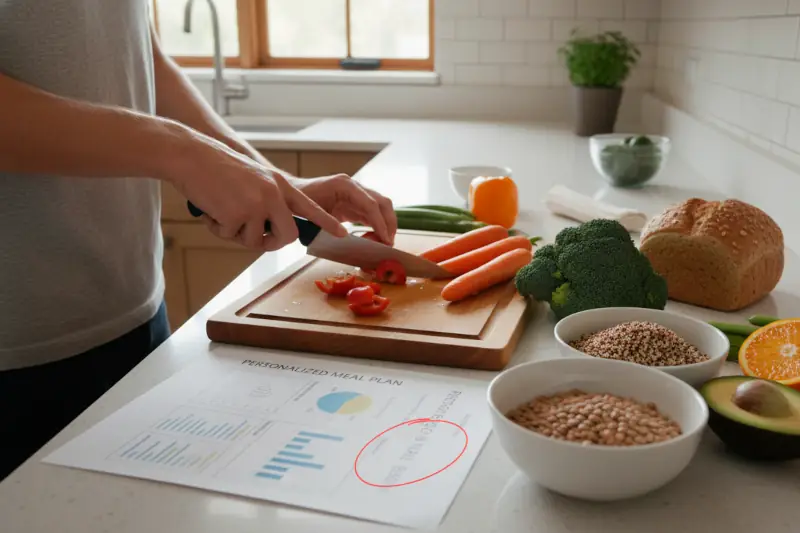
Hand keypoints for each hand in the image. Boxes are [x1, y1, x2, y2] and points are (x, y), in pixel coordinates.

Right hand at [167, 133, 347, 250]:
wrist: (191, 155)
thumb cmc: (217, 169)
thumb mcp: (253, 181)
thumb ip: (267, 202)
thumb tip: (269, 233)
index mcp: (278, 185)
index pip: (309, 207)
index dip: (326, 222)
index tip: (344, 233)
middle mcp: (273, 194)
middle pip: (287, 236)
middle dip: (270, 243)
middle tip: (252, 236)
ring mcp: (257, 204)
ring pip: (254, 241)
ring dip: (235, 233)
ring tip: (221, 210)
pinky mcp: (238, 214)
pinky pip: (230, 237)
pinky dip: (217, 228)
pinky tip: (210, 209)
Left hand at [289, 174, 396, 244]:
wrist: (290, 192)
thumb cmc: (297, 202)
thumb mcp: (313, 214)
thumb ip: (330, 225)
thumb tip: (347, 238)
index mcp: (344, 185)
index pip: (371, 204)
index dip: (380, 223)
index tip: (385, 240)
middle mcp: (353, 186)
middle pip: (382, 202)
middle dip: (389, 223)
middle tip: (389, 243)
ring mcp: (355, 192)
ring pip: (381, 206)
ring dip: (386, 224)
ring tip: (385, 243)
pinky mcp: (353, 201)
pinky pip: (372, 212)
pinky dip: (377, 224)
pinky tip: (377, 238)